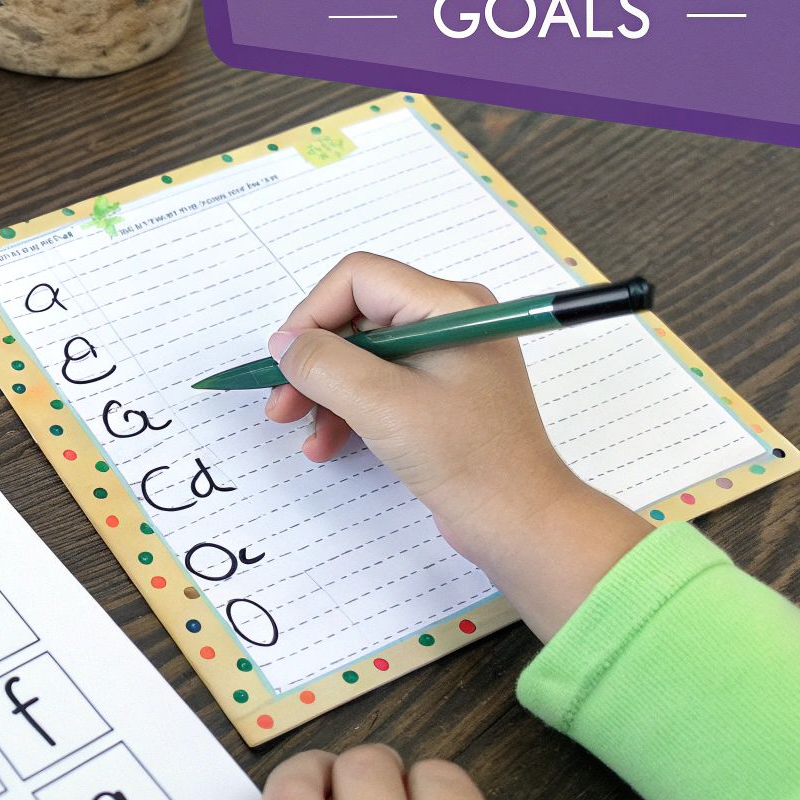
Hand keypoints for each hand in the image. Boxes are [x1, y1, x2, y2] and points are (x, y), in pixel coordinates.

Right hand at [263, 253, 649, 638]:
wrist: (519, 520)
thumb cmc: (467, 457)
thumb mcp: (383, 405)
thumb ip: (324, 365)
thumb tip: (283, 344)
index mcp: (448, 306)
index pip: (358, 279)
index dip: (312, 314)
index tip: (285, 361)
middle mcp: (446, 321)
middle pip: (354, 317)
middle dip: (313, 361)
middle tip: (280, 403)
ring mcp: (442, 358)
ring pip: (359, 356)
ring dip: (323, 391)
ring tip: (301, 431)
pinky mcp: (436, 394)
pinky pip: (376, 385)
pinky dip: (346, 410)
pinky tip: (326, 444)